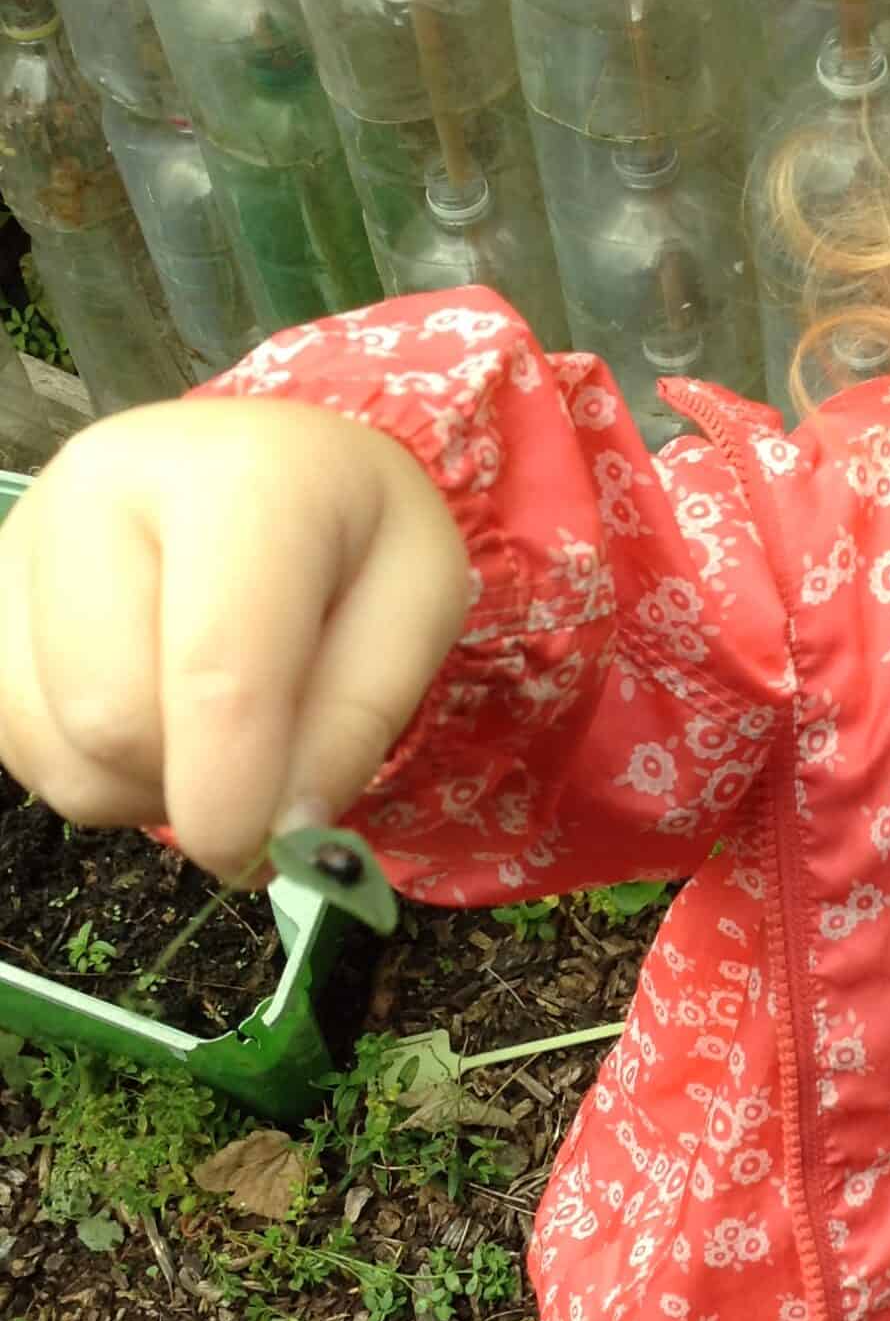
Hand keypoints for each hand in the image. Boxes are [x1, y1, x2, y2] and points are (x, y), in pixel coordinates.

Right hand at [0, 398, 468, 879]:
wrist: (268, 465)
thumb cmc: (355, 537)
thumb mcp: (419, 605)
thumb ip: (358, 718)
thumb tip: (285, 832)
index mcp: (239, 481)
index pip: (216, 669)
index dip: (233, 791)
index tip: (259, 855)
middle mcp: (104, 488)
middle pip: (111, 716)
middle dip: (194, 789)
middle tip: (265, 777)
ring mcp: (26, 538)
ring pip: (56, 744)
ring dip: (145, 788)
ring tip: (214, 738)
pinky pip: (21, 744)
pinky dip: (98, 773)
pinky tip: (157, 724)